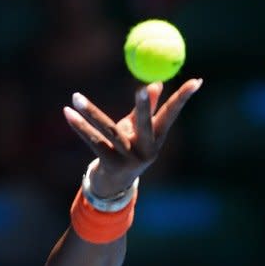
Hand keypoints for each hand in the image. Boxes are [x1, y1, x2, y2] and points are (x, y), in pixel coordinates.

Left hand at [63, 78, 202, 197]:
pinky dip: (79, 126)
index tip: (196, 80)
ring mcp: (129, 159)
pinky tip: (67, 113)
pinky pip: (92, 141)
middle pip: (145, 124)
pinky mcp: (110, 164)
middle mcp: (147, 150)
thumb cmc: (128, 150)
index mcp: (157, 138)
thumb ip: (145, 109)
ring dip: (90, 112)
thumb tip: (155, 83)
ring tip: (76, 97)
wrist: (113, 185)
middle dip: (144, 106)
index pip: (171, 114)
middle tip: (141, 88)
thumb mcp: (138, 131)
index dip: (183, 98)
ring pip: (109, 131)